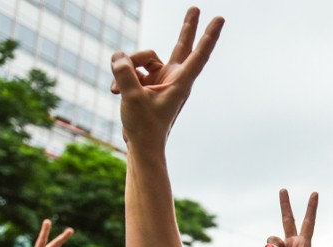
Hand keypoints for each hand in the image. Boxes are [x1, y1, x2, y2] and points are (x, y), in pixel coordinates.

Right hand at [110, 7, 223, 146]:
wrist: (141, 147)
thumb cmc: (144, 127)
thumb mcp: (131, 97)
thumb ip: (124, 73)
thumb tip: (118, 56)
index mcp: (180, 83)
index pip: (198, 55)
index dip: (208, 36)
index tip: (219, 20)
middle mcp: (173, 78)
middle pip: (182, 46)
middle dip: (187, 26)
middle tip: (197, 7)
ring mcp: (161, 79)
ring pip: (144, 58)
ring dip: (127, 68)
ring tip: (116, 89)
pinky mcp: (148, 82)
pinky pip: (133, 68)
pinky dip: (121, 77)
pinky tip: (113, 92)